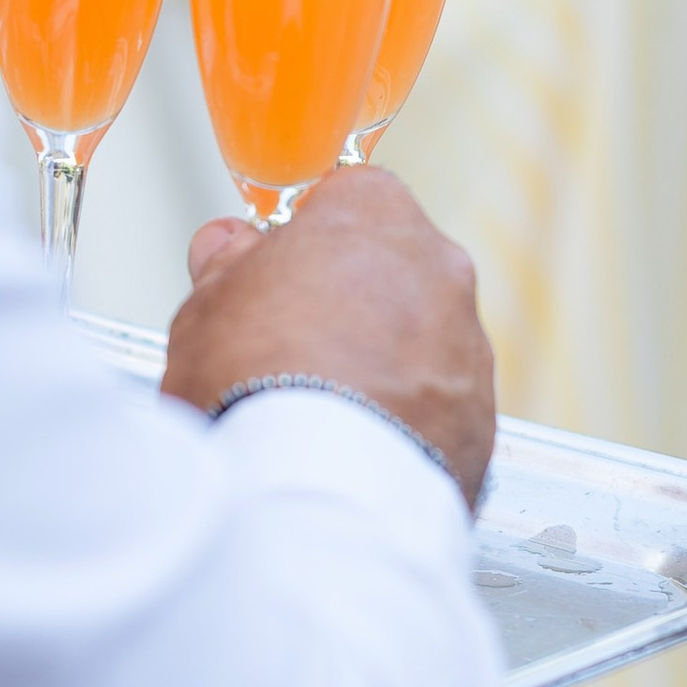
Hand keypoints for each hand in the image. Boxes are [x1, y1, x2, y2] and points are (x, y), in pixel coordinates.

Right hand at [162, 166, 495, 505]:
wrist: (311, 488)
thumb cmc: (253, 381)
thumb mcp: (205, 307)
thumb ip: (225, 264)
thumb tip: (227, 246)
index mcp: (374, 215)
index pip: (349, 198)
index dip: (309, 237)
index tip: (280, 271)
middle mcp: (439, 270)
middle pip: (394, 271)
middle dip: (353, 302)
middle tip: (292, 348)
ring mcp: (468, 348)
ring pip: (422, 343)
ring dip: (382, 366)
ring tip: (319, 413)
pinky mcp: (481, 422)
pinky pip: (438, 410)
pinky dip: (404, 423)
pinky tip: (353, 452)